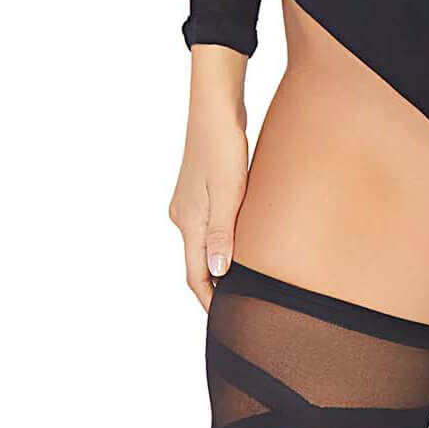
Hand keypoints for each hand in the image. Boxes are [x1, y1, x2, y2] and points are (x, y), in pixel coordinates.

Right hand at [169, 89, 248, 312]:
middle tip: (241, 303)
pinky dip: (222, 237)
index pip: (195, 275)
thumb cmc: (223, 145)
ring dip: (220, 259)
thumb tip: (218, 273)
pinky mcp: (200, 187)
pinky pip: (209, 223)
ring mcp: (189, 201)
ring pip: (203, 242)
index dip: (210, 300)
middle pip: (197, 262)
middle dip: (215, 284)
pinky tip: (241, 235)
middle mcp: (183, 215)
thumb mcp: (228, 191)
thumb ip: (222, 233)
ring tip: (245, 275)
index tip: (225, 322)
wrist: (215, 105)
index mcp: (188, 222)